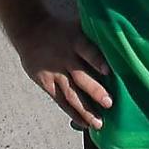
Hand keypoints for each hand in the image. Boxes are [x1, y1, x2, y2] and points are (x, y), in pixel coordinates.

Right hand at [13, 16, 112, 130]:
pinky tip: (85, 123)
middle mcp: (65, 58)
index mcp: (75, 41)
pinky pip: (61, 101)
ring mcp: (55, 73)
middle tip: (109, 103)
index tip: (108, 71)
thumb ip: (94, 33)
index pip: (87, 51)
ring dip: (85, 109)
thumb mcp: (76, 25)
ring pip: (71, 94)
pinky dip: (73, 113)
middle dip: (95, 91)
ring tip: (99, 123)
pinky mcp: (46, 83)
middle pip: (80, 76)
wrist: (29, 30)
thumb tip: (120, 35)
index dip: (97, 61)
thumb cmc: (60, 29)